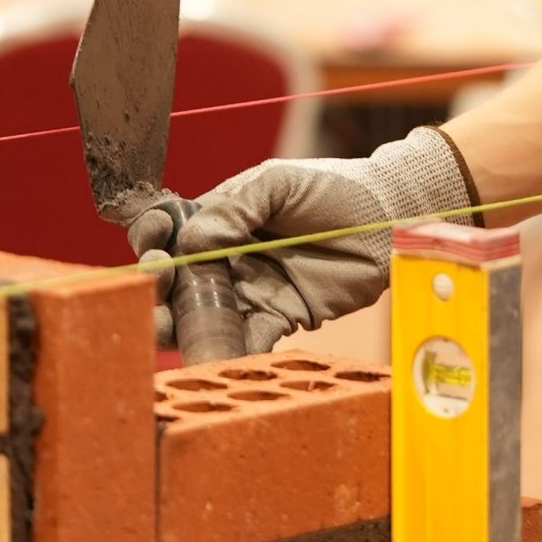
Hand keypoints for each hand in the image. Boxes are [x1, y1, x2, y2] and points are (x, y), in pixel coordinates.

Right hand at [130, 127, 478, 352]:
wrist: (388, 217)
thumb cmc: (334, 189)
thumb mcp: (281, 184)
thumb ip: (237, 206)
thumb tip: (192, 238)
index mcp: (221, 218)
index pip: (169, 231)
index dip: (153, 240)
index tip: (155, 247)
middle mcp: (230, 256)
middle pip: (179, 281)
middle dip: (159, 290)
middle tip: (161, 290)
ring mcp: (253, 288)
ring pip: (208, 315)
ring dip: (186, 327)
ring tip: (173, 333)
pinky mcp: (283, 316)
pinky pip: (253, 338)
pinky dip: (236, 350)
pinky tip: (223, 357)